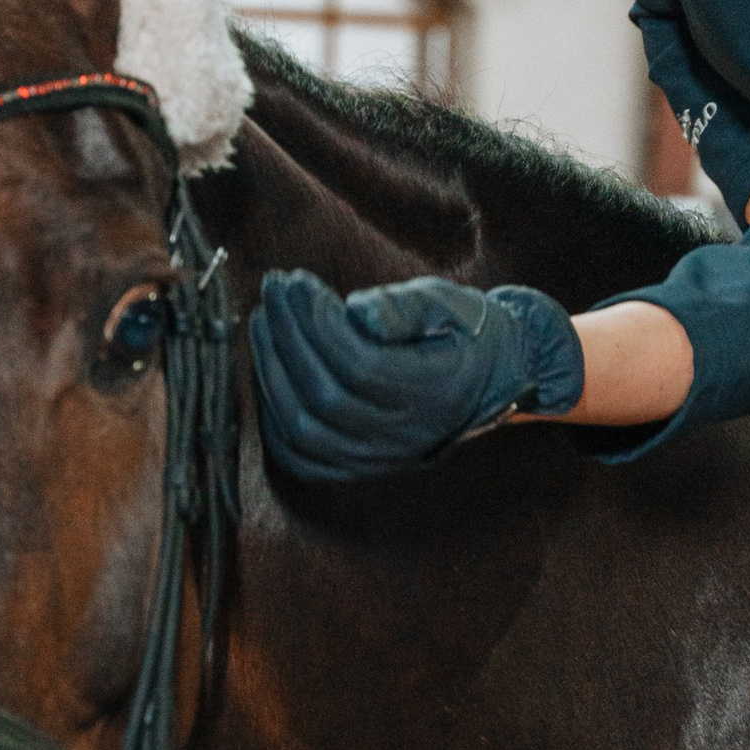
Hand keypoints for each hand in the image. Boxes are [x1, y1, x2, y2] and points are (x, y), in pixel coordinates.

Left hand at [251, 271, 586, 482]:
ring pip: (302, 429)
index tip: (299, 280)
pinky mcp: (354, 469)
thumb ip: (404, 307)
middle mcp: (404, 436)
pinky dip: (272, 411)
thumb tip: (357, 312)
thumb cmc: (460, 331)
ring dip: (272, 369)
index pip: (358, 365)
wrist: (486, 378)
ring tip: (263, 318)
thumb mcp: (446, 304)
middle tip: (274, 290)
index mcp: (435, 393)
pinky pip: (297, 453)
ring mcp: (377, 460)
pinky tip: (269, 363)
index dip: (319, 322)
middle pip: (323, 396)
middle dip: (288, 336)